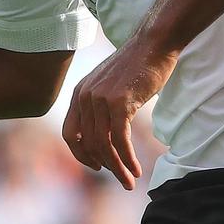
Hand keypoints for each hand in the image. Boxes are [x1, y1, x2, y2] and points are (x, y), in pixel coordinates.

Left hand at [60, 39, 177, 189]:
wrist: (154, 43)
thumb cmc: (137, 64)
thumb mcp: (109, 85)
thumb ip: (101, 105)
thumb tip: (104, 132)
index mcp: (79, 93)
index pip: (70, 133)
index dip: (81, 154)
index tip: (97, 165)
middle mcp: (84, 97)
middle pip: (88, 144)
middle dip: (105, 166)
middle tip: (121, 179)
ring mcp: (100, 99)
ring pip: (104, 145)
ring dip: (117, 168)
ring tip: (130, 180)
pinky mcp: (119, 103)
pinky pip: (119, 140)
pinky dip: (127, 158)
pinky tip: (136, 168)